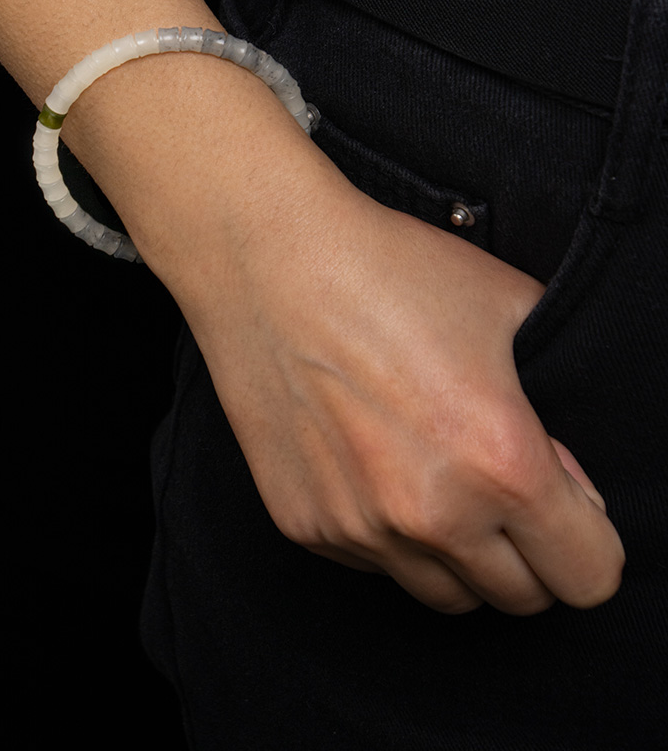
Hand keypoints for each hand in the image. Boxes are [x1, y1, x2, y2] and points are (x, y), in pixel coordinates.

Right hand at [175, 174, 624, 615]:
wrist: (271, 262)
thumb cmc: (391, 272)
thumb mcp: (512, 312)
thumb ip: (560, 415)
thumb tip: (569, 481)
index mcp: (499, 464)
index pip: (588, 576)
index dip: (591, 541)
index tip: (568, 507)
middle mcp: (429, 515)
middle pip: (519, 599)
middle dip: (529, 552)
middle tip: (502, 486)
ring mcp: (358, 528)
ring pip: (443, 593)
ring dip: (458, 553)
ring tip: (436, 475)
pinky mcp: (302, 524)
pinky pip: (371, 562)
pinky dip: (387, 533)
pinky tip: (371, 461)